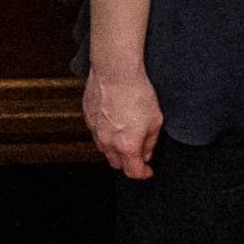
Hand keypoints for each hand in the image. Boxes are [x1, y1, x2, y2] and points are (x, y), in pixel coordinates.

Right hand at [84, 63, 162, 179]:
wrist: (115, 70)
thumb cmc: (136, 92)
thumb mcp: (156, 120)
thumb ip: (151, 142)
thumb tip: (146, 152)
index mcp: (127, 146)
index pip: (133, 172)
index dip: (143, 173)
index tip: (148, 169)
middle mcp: (108, 141)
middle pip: (116, 164)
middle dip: (128, 162)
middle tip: (138, 151)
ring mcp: (95, 129)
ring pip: (104, 149)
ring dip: (114, 148)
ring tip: (124, 134)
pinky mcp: (88, 115)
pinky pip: (96, 132)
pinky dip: (104, 133)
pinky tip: (113, 120)